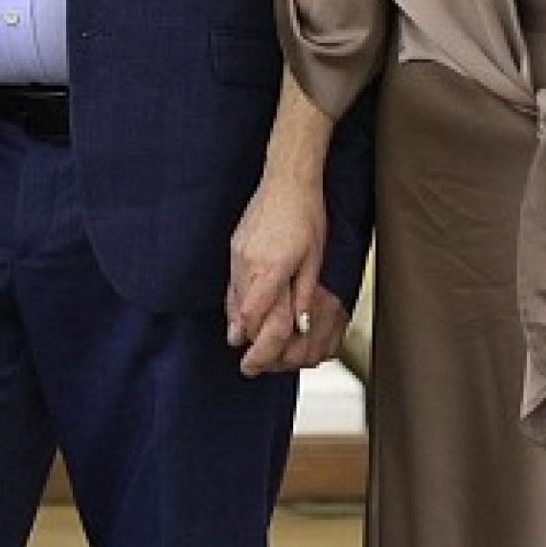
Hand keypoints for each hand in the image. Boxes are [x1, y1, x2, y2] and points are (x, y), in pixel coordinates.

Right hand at [227, 177, 334, 374]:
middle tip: (249, 364)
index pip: (258, 319)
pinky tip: (238, 314)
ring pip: (233, 300)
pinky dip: (234, 303)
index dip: (258, 345)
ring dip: (238, 324)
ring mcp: (237, 255)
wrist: (286, 182)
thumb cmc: (307, 217)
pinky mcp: (234, 248)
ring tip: (241, 344)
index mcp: (272, 269)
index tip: (255, 364)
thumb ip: (303, 295)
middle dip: (246, 341)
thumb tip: (299, 326)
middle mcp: (249, 264)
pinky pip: (231, 284)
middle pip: (242, 314)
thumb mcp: (314, 259)